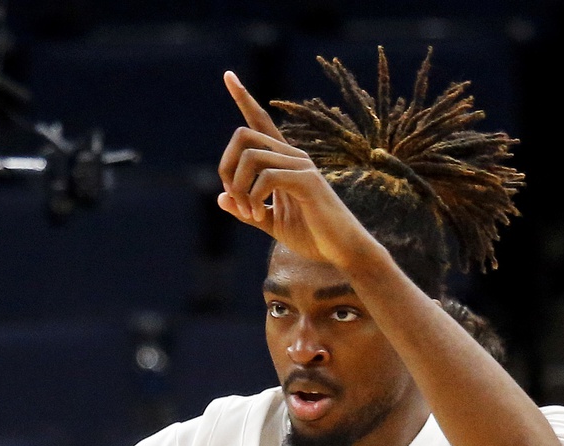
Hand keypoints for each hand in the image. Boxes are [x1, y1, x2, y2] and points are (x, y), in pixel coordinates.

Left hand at [216, 73, 379, 273]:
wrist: (343, 251)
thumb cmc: (313, 236)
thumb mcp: (270, 223)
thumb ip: (246, 210)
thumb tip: (220, 198)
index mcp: (284, 161)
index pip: (259, 121)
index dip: (244, 98)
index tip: (228, 75)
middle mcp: (293, 155)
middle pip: (243, 135)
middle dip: (226, 167)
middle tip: (233, 200)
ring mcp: (302, 165)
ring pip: (250, 156)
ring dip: (239, 188)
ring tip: (248, 214)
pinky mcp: (307, 181)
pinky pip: (266, 176)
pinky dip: (253, 197)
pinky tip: (258, 215)